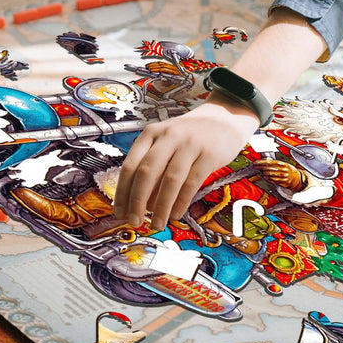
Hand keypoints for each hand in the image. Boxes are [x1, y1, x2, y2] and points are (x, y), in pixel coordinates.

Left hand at [113, 98, 258, 229]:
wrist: (223, 119)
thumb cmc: (189, 136)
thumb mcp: (166, 143)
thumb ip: (152, 166)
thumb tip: (137, 203)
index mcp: (151, 133)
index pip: (130, 165)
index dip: (122, 192)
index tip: (119, 213)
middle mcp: (168, 136)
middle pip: (147, 172)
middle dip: (137, 201)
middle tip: (134, 221)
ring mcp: (189, 143)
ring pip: (170, 180)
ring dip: (161, 206)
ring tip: (157, 224)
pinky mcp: (209, 153)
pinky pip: (192, 182)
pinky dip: (181, 202)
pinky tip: (176, 214)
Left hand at [253, 159, 306, 191]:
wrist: (297, 178)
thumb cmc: (289, 170)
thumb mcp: (284, 164)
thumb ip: (275, 163)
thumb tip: (264, 162)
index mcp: (284, 164)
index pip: (270, 162)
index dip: (262, 162)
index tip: (256, 162)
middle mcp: (284, 170)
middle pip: (270, 168)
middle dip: (261, 167)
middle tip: (255, 166)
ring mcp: (284, 177)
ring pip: (271, 174)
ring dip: (264, 173)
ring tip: (260, 172)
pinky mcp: (284, 182)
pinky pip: (274, 180)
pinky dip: (268, 179)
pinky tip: (264, 177)